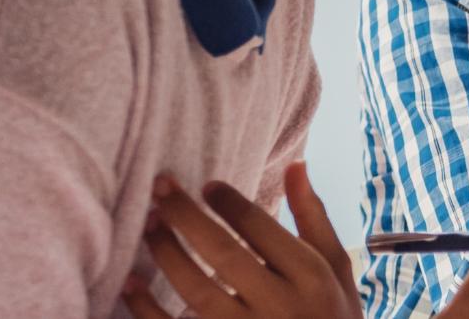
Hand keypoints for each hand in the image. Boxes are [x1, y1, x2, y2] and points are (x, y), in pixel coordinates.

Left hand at [126, 165, 360, 318]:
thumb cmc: (333, 315)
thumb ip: (313, 218)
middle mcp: (281, 305)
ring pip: (196, 290)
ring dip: (167, 253)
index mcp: (312, 277)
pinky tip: (131, 281)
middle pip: (223, 252)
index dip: (229, 202)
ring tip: (149, 224)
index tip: (207, 186)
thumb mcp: (336, 267)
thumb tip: (295, 165)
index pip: (262, 229)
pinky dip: (146, 306)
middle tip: (160, 187)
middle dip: (186, 215)